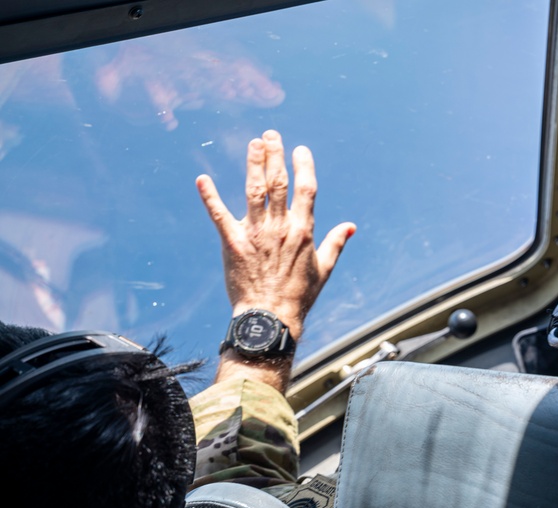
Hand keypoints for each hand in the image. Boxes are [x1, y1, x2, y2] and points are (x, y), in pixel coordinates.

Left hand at [197, 129, 354, 341]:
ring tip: (253, 143)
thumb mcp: (324, 269)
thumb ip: (336, 243)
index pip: (306, 189)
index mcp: (303, 231)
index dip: (303, 166)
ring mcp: (255, 233)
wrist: (271, 318)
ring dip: (253, 163)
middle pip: (278, 182)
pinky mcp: (232, 243)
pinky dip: (210, 196)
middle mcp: (280, 227)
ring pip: (254, 190)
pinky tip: (202, 178)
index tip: (300, 149)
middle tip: (271, 134)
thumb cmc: (299, 296)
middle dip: (275, 155)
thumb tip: (351, 226)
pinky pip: (219, 214)